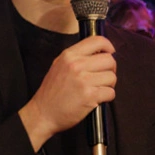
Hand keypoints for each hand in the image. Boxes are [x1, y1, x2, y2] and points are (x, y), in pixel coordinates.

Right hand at [20, 35, 116, 149]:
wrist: (43, 113)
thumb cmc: (52, 92)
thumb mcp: (59, 65)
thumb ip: (77, 57)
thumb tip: (100, 52)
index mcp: (69, 55)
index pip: (98, 41)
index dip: (108, 46)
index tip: (110, 53)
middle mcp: (76, 65)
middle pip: (109, 60)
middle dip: (110, 69)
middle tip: (103, 77)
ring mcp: (83, 81)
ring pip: (112, 77)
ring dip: (109, 85)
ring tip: (97, 89)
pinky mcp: (89, 96)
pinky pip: (111, 93)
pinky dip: (107, 97)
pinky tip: (96, 99)